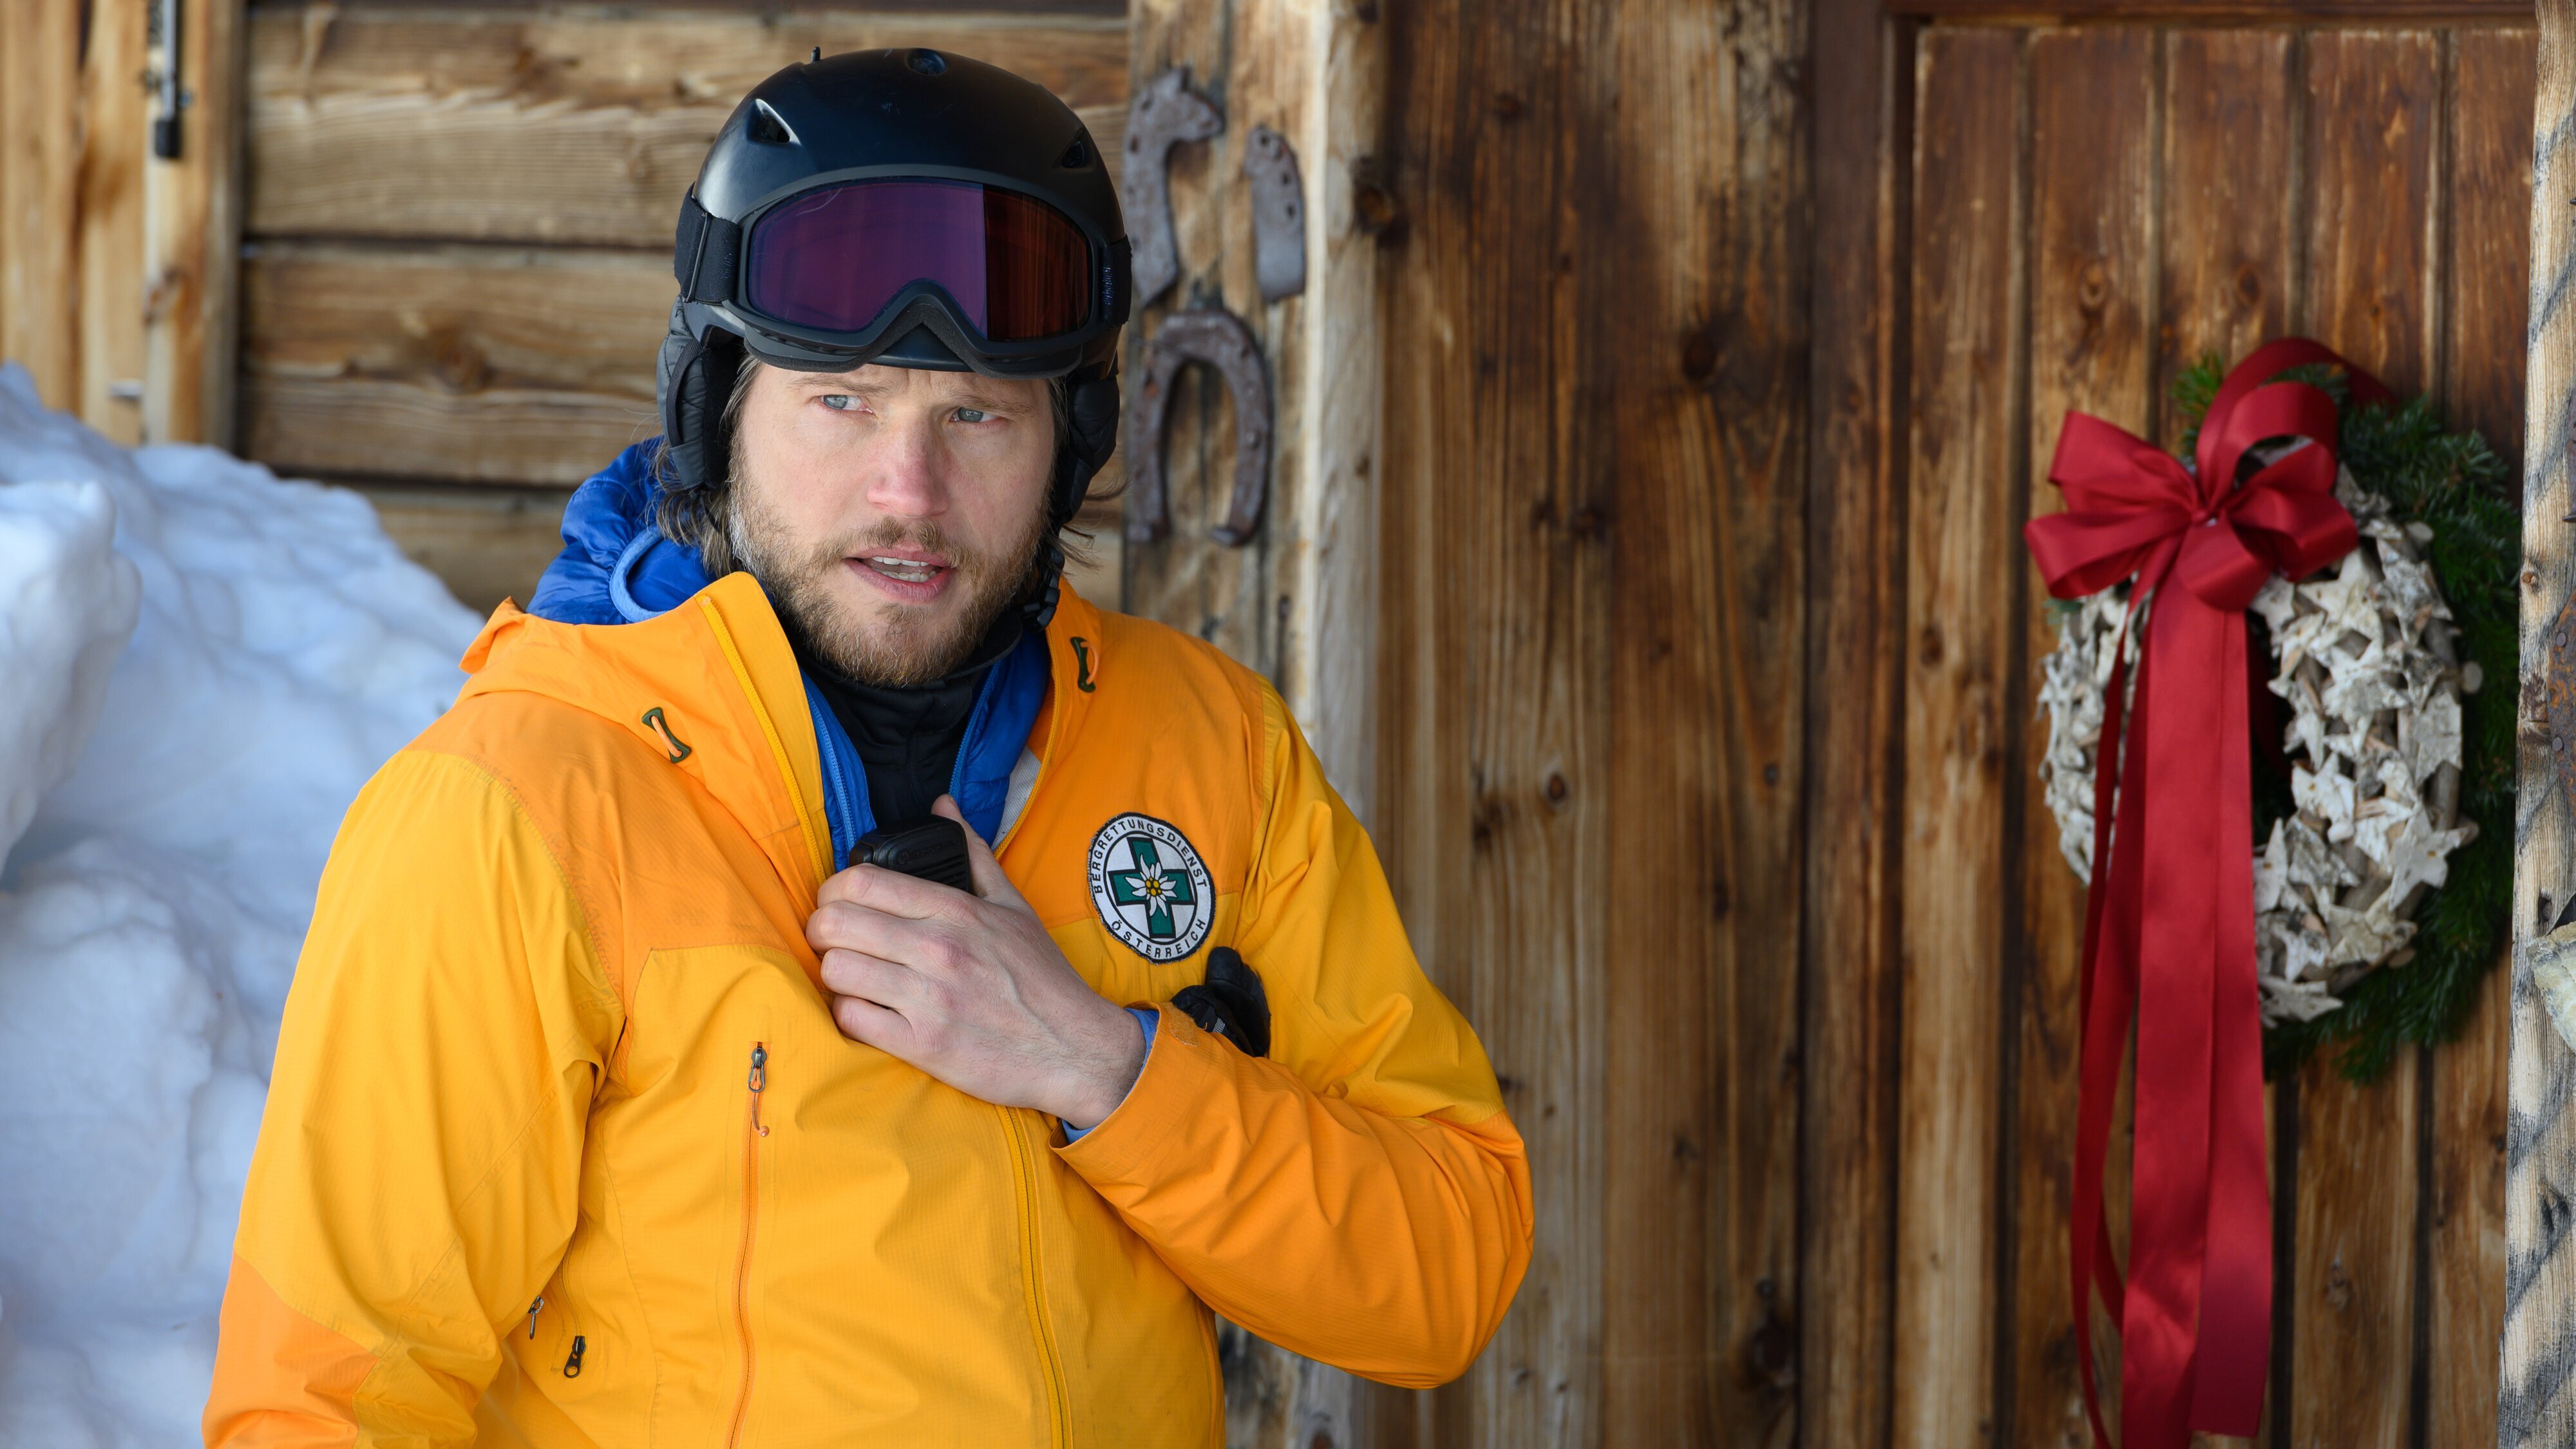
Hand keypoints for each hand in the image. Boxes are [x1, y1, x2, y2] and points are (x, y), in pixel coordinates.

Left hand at [807, 796, 1146, 1126]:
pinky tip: (867, 1010)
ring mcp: (928, 999)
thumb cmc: (1042, 978)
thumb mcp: (1014, 906)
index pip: (861, 881)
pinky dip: (849, 1014)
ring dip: (835, 973)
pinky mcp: (922, 1045)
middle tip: (834, 941)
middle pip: (835, 923)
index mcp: (956, 910)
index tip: (839, 903)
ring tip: (853, 976)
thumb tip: (942, 804)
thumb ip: (973, 853)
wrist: (1074, 1048)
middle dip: (822, 930)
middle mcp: (938, 949)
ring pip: (836, 971)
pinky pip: (852, 1019)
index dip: (833, 890)